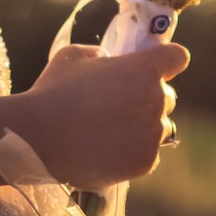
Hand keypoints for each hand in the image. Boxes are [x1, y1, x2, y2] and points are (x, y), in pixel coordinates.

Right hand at [15, 42, 188, 189]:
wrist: (37, 138)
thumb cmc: (53, 92)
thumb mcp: (73, 57)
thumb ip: (98, 54)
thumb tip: (106, 59)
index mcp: (144, 68)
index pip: (177, 57)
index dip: (166, 62)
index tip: (154, 69)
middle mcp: (156, 98)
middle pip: (166, 96)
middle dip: (146, 99)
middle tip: (116, 108)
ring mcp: (152, 132)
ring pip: (158, 127)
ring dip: (141, 128)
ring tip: (108, 133)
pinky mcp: (145, 161)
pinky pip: (148, 154)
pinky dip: (132, 153)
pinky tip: (107, 151)